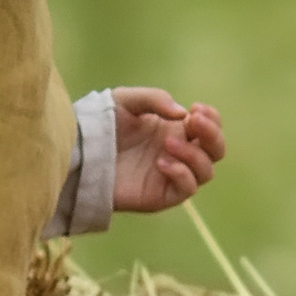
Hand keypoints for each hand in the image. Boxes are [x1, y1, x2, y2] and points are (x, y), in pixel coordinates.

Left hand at [111, 87, 223, 213]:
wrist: (80, 152)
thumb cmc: (102, 124)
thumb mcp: (128, 100)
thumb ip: (155, 99)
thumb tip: (183, 115)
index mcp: (176, 130)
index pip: (209, 128)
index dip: (212, 119)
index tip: (196, 109)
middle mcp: (179, 153)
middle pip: (216, 150)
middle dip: (212, 135)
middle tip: (194, 122)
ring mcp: (172, 175)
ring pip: (206, 171)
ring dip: (194, 154)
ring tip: (167, 143)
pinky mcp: (162, 195)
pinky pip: (187, 189)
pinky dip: (182, 174)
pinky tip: (161, 162)